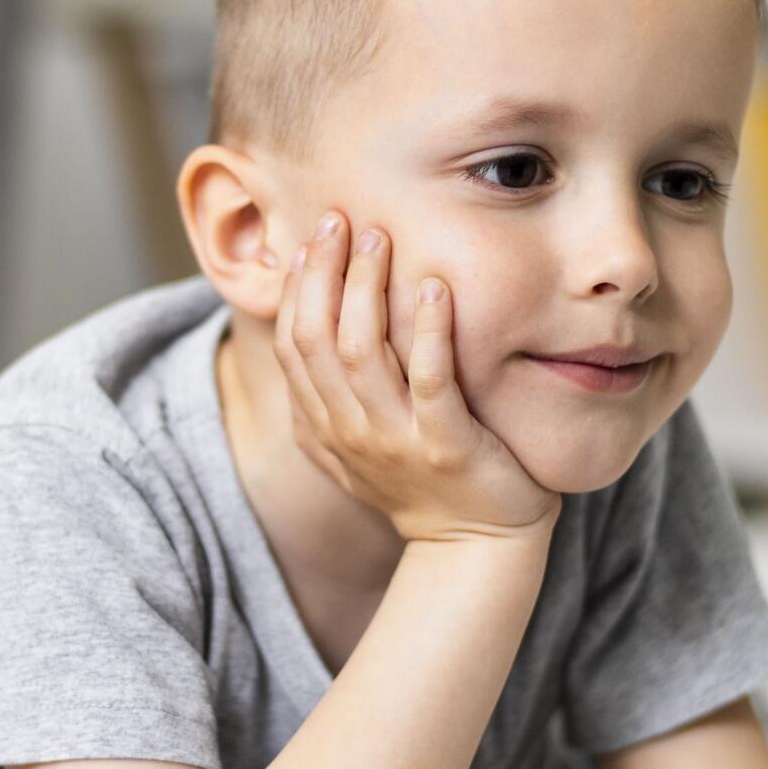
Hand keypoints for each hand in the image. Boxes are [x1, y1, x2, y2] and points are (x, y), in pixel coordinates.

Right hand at [273, 208, 559, 545]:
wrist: (475, 549)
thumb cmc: (424, 489)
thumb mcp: (357, 449)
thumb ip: (327, 404)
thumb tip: (301, 338)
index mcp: (325, 428)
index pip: (292, 347)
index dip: (296, 290)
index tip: (309, 241)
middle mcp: (351, 432)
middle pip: (319, 339)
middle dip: (325, 273)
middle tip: (340, 219)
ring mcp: (396, 441)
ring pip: (362, 353)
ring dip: (368, 289)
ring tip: (379, 239)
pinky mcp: (446, 447)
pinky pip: (430, 381)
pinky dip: (429, 331)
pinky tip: (436, 287)